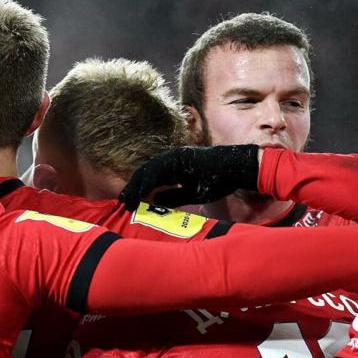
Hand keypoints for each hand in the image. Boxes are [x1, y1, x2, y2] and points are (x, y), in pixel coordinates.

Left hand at [118, 145, 260, 209]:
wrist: (235, 168)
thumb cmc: (217, 179)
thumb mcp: (191, 193)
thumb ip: (174, 196)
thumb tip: (155, 201)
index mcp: (173, 166)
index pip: (149, 177)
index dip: (137, 189)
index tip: (128, 202)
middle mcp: (171, 159)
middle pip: (145, 172)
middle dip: (132, 187)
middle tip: (121, 201)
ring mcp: (174, 156)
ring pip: (148, 170)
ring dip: (136, 185)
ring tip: (126, 198)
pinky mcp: (179, 157)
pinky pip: (159, 169)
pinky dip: (148, 180)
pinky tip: (140, 192)